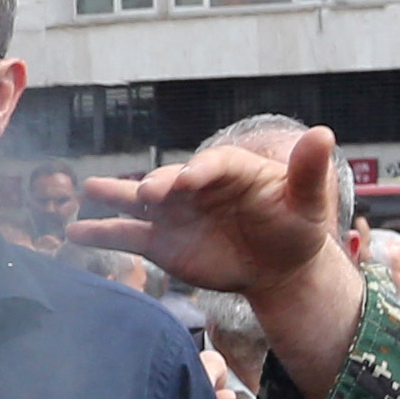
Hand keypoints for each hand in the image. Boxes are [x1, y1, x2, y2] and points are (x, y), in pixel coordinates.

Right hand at [77, 128, 348, 302]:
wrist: (277, 264)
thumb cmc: (295, 225)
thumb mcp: (308, 200)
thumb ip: (308, 170)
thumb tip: (324, 134)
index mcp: (230, 169)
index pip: (212, 164)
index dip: (200, 170)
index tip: (188, 181)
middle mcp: (194, 186)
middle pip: (171, 181)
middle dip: (157, 185)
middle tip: (147, 193)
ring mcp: (173, 214)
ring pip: (139, 203)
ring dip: (115, 196)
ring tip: (88, 189)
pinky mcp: (161, 242)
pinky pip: (128, 236)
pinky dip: (101, 233)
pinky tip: (75, 231)